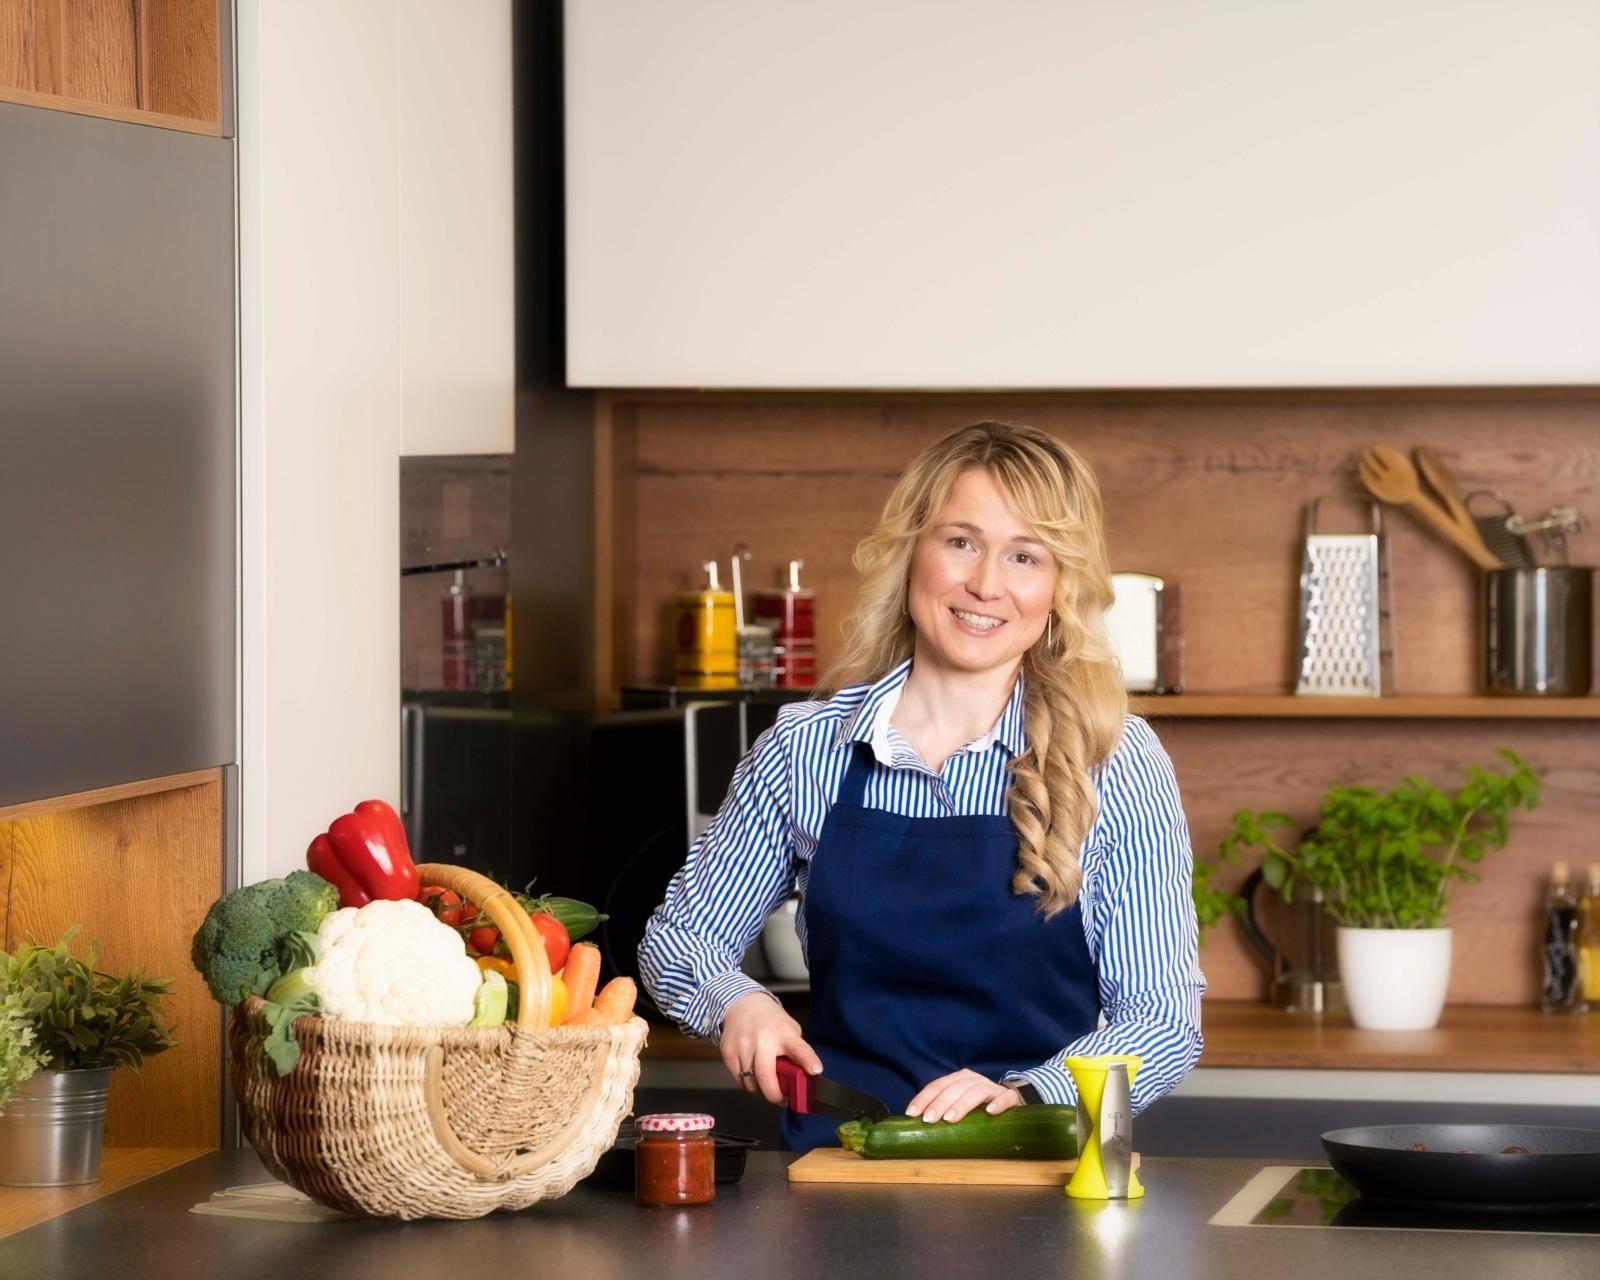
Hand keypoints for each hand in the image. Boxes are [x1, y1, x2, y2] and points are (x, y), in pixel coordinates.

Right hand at [718, 991, 822, 1104]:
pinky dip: (748, 1084)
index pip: (798, 1048)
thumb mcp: (789, 1029)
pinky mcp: (728, 1052)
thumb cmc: (770, 1021)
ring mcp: (742, 1046)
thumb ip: (796, 1050)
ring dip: (760, 1091)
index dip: (808, 1061)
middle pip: (765, 1075)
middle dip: (774, 1095)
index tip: (815, 1071)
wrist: (742, 1004)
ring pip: (750, 1083)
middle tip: (781, 1099)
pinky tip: (754, 1079)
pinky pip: (738, 1080)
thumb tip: (804, 1075)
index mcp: (783, 1032)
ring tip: (767, 1087)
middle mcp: (762, 1039)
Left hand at [906, 1069, 1021, 1123]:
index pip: (938, 1085)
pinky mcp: (1010, 1097)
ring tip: (951, 1119)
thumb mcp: (959, 1105)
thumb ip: (943, 1110)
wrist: (1010, 1102)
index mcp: (959, 1079)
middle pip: (955, 1087)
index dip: (924, 1098)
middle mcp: (974, 1080)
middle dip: (939, 1103)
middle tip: (929, 1119)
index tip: (912, 1113)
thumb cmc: (978, 1108)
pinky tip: (990, 1112)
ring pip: (976, 1091)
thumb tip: (916, 1127)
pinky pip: (1005, 1098)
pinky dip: (997, 1103)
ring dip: (962, 1104)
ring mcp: (993, 1087)